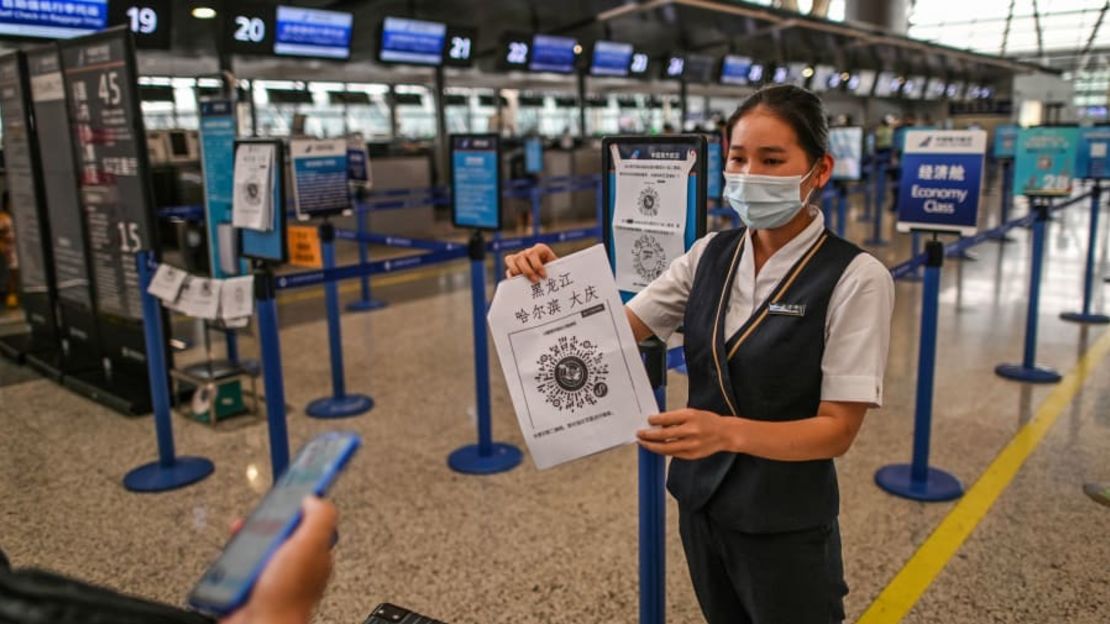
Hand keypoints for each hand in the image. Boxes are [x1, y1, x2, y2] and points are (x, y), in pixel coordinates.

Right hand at [220, 497, 336, 623]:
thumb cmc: (286, 596)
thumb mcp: (309, 546)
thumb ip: (319, 518)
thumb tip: (315, 497)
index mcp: (313, 551)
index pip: (308, 518)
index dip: (298, 503)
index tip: (289, 486)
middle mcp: (293, 563)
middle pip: (278, 528)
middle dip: (265, 519)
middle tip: (258, 516)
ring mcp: (270, 574)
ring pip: (255, 544)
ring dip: (244, 537)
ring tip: (239, 534)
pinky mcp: (248, 585)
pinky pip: (237, 564)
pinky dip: (229, 558)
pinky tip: (228, 559)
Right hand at [504, 244, 557, 282]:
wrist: (552, 276)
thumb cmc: (555, 273)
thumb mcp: (557, 270)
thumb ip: (555, 272)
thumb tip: (555, 279)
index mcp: (540, 249)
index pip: (533, 253)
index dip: (537, 265)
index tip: (544, 276)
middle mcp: (528, 252)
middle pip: (521, 257)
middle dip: (527, 271)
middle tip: (536, 281)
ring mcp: (519, 258)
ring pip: (512, 260)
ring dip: (517, 272)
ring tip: (525, 283)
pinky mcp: (513, 267)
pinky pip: (508, 270)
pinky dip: (512, 277)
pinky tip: (519, 285)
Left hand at [637, 409, 735, 459]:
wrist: (725, 434)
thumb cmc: (706, 421)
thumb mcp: (692, 413)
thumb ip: (675, 418)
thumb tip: (656, 423)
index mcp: (691, 416)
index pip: (667, 419)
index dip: (654, 420)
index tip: (647, 420)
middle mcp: (691, 431)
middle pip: (664, 435)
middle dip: (648, 435)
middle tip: (639, 433)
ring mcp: (691, 445)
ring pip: (666, 448)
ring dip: (652, 446)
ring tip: (643, 443)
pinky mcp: (691, 455)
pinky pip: (673, 453)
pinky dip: (662, 451)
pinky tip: (656, 447)